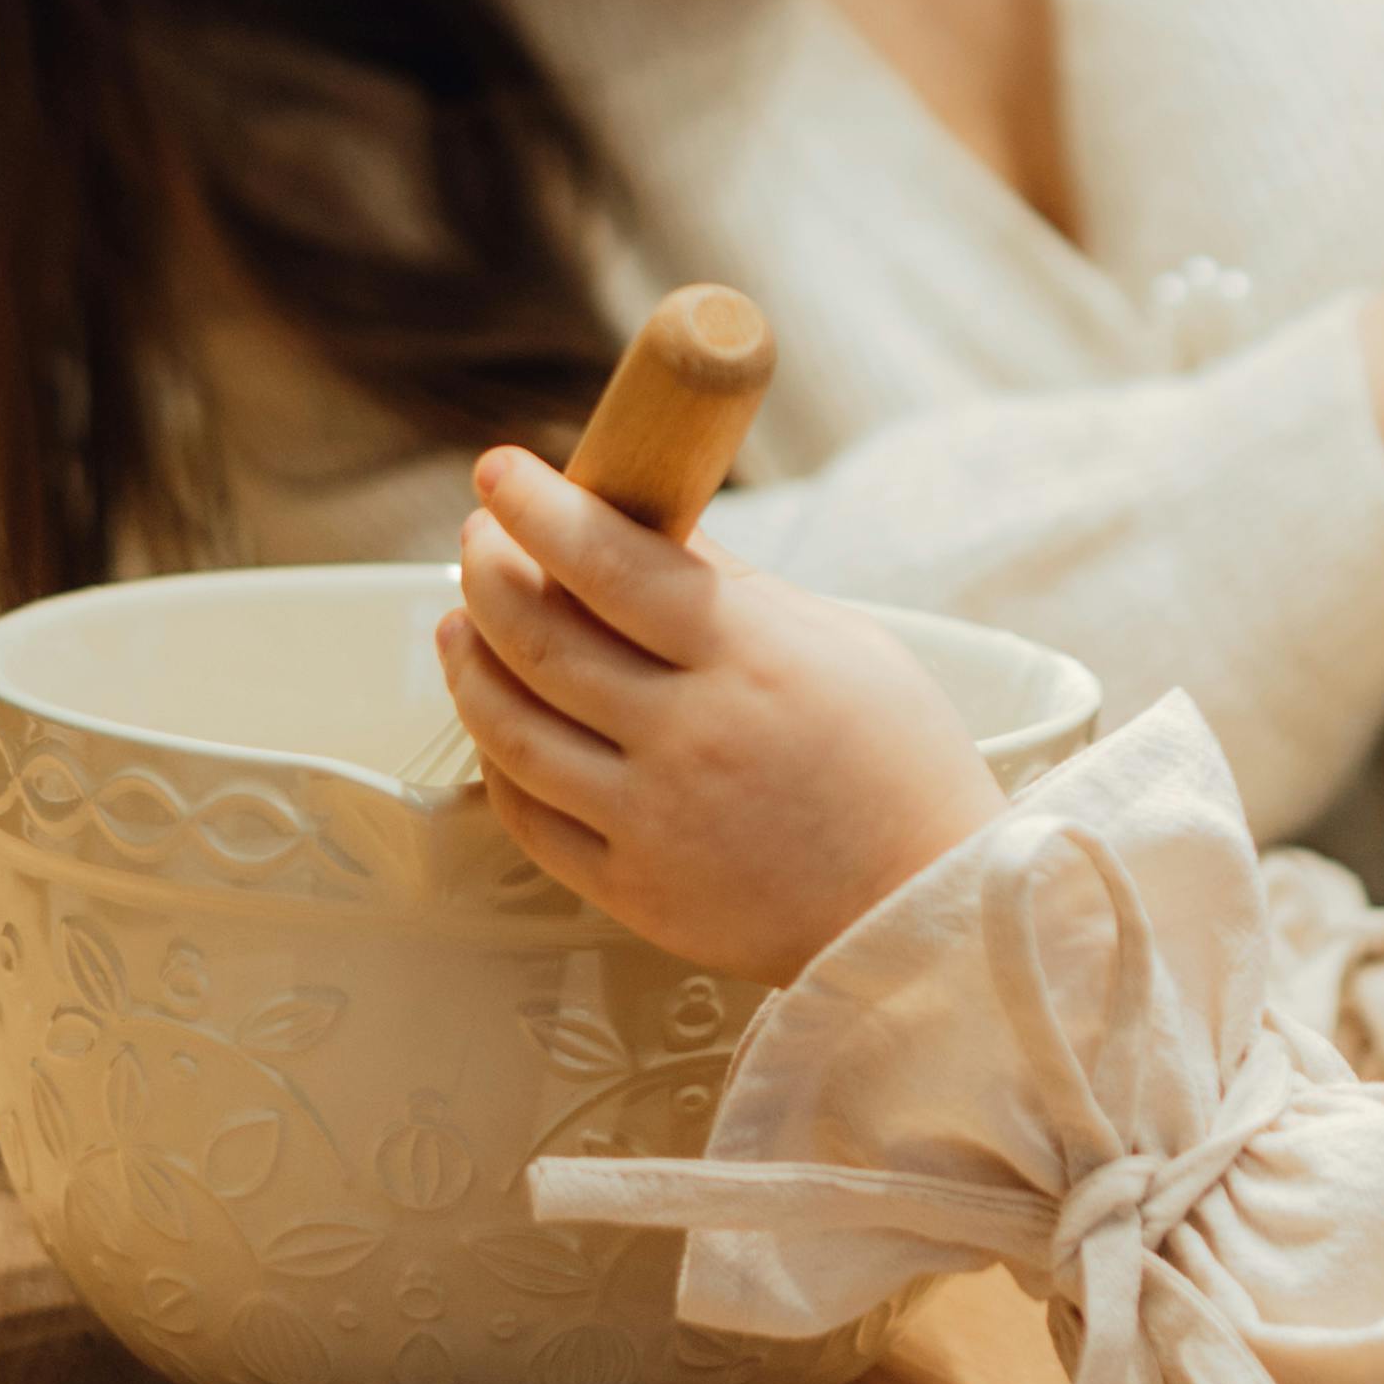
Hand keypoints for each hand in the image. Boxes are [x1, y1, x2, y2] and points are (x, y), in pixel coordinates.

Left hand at [440, 445, 1001, 981]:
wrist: (923, 909)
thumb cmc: (899, 767)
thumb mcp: (840, 642)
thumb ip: (734, 585)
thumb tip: (653, 524)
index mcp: (748, 657)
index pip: (611, 562)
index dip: (540, 509)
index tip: (501, 473)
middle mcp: (688, 736)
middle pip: (542, 640)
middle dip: (490, 571)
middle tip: (479, 537)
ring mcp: (653, 819)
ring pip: (514, 729)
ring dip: (469, 662)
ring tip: (459, 622)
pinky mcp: (633, 889)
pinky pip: (530, 817)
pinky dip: (497, 759)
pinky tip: (496, 720)